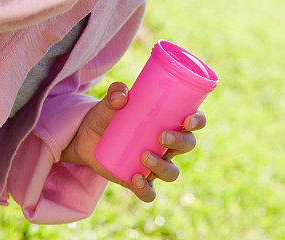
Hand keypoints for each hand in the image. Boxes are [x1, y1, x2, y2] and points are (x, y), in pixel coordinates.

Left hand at [59, 81, 206, 201]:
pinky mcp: (139, 180)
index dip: (198, 121)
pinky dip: (145, 190)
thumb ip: (115, 93)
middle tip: (161, 136)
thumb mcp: (110, 102)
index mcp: (168, 120)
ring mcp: (154, 163)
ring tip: (143, 156)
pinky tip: (135, 179)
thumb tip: (122, 95)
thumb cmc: (107, 115)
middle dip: (179, 141)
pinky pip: (150, 192)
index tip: (188, 120)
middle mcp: (166, 144)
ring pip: (172, 171)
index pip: (193, 121)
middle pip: (187, 145)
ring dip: (162, 166)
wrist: (87, 137)